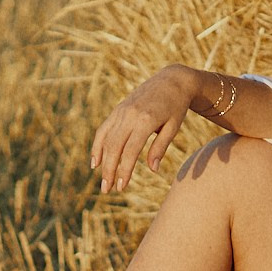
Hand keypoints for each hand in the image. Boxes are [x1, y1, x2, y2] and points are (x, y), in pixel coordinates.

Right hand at [89, 65, 202, 192]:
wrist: (171, 80)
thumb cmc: (176, 107)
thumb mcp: (173, 127)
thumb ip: (160, 147)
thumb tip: (152, 169)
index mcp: (145, 120)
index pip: (130, 151)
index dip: (124, 170)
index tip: (121, 187)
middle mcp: (129, 115)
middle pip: (114, 147)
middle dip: (109, 170)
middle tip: (106, 189)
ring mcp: (121, 112)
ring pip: (106, 140)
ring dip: (102, 161)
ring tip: (102, 180)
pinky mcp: (117, 110)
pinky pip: (103, 129)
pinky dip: (97, 146)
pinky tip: (95, 161)